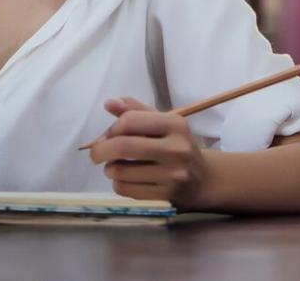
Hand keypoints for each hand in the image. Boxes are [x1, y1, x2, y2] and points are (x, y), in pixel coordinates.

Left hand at [87, 97, 207, 206]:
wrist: (204, 180)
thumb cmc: (176, 145)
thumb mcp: (162, 122)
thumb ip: (135, 110)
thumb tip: (108, 103)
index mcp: (175, 124)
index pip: (130, 120)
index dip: (111, 128)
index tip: (107, 136)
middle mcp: (177, 149)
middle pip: (123, 146)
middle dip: (100, 150)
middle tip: (96, 154)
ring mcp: (173, 175)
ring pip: (121, 171)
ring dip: (110, 169)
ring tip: (115, 167)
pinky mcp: (166, 196)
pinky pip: (126, 190)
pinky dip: (118, 184)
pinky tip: (126, 180)